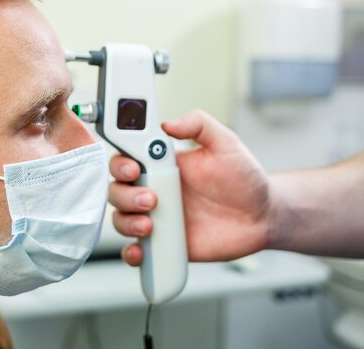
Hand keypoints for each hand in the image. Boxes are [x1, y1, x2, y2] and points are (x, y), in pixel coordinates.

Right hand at [109, 109, 271, 264]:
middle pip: (116, 190)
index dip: (120, 164)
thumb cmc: (243, 179)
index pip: (125, 159)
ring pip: (120, 218)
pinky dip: (131, 252)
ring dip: (127, 222)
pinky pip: (136, 249)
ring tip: (149, 224)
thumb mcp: (225, 143)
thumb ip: (199, 125)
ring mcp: (155, 216)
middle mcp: (152, 189)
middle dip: (125, 195)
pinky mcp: (163, 242)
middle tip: (151, 198)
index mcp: (160, 164)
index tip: (134, 168)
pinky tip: (141, 251)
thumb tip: (169, 123)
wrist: (260, 217)